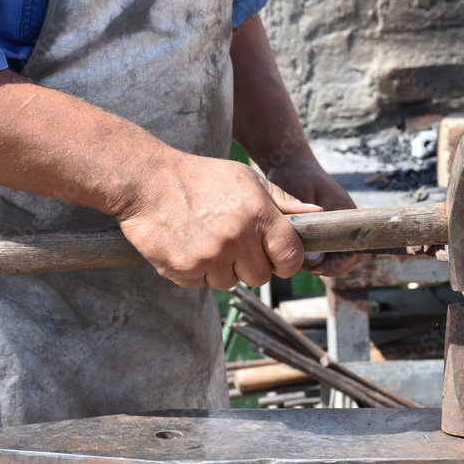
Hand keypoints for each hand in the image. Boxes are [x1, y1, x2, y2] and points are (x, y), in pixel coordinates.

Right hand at [114, 150, 320, 288]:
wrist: (146, 180)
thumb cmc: (202, 178)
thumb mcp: (249, 180)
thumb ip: (285, 203)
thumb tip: (317, 217)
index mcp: (259, 215)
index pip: (291, 258)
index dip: (287, 261)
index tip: (278, 257)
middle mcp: (237, 239)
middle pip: (260, 277)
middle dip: (251, 264)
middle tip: (235, 243)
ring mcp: (209, 256)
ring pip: (230, 283)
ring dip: (222, 269)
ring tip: (208, 240)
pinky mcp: (182, 269)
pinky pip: (200, 285)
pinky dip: (196, 272)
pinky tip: (189, 246)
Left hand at [267, 156, 364, 276]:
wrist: (288, 162)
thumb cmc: (296, 174)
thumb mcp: (300, 196)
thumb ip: (308, 226)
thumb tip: (314, 260)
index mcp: (348, 214)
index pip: (356, 249)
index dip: (341, 263)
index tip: (320, 262)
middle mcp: (344, 223)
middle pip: (344, 258)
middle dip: (326, 265)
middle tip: (303, 261)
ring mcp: (333, 227)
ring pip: (331, 257)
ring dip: (315, 262)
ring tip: (296, 254)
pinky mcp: (321, 229)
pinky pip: (321, 250)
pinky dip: (309, 255)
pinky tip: (293, 249)